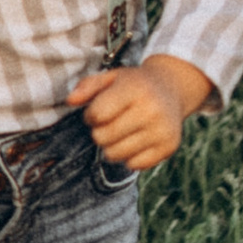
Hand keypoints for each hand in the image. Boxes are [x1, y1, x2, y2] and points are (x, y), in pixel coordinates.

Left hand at [68, 55, 207, 174]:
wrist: (172, 89)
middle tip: (111, 123)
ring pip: (115, 154)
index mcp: (135, 89)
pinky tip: (136, 141)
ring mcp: (162, 130)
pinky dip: (129, 156)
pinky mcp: (169, 147)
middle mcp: (152, 110)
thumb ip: (87, 87)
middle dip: (100, 132)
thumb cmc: (133, 85)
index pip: (97, 115)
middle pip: (102, 137)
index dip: (91, 115)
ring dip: (111, 146)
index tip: (100, 110)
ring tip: (121, 132)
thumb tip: (71, 101)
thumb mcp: (111, 77)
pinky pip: (133, 165)